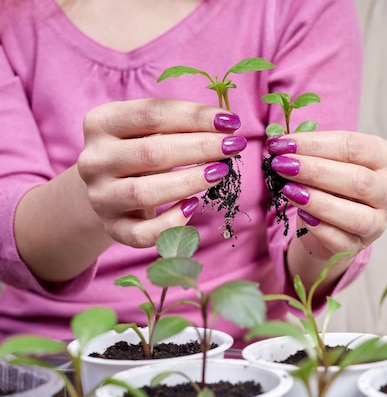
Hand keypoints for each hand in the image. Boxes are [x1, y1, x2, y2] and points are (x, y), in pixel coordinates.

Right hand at [77, 98, 245, 247]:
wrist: (108, 188)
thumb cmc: (139, 149)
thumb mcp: (150, 129)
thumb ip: (180, 124)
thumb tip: (226, 125)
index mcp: (100, 123)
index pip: (152, 114)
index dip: (195, 116)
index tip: (230, 121)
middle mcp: (94, 160)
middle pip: (152, 152)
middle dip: (200, 147)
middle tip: (234, 145)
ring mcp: (101, 197)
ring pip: (145, 193)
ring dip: (190, 181)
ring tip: (221, 171)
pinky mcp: (113, 228)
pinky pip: (143, 233)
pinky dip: (172, 222)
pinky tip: (193, 205)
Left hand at [267, 131, 386, 260]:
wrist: (328, 222)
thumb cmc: (328, 183)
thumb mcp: (322, 161)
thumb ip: (306, 152)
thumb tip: (279, 145)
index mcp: (385, 158)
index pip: (354, 146)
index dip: (316, 144)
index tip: (283, 144)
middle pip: (359, 179)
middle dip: (315, 171)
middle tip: (282, 165)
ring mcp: (379, 222)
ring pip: (356, 215)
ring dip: (318, 201)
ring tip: (288, 190)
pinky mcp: (359, 246)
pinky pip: (340, 240)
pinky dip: (319, 227)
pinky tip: (302, 215)